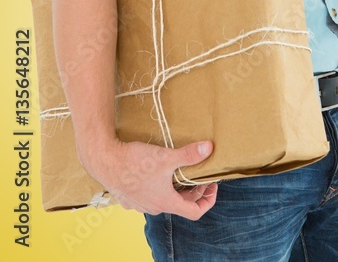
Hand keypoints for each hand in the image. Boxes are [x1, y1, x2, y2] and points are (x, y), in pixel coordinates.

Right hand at [78, 138, 217, 219]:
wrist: (103, 159)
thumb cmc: (134, 161)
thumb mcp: (166, 157)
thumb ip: (189, 155)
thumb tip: (209, 148)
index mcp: (165, 202)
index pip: (195, 212)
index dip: (208, 200)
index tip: (211, 185)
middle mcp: (153, 207)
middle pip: (181, 204)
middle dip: (194, 191)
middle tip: (200, 175)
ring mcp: (139, 204)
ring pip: (164, 200)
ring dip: (176, 189)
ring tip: (180, 172)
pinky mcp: (128, 198)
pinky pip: (149, 197)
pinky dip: (159, 188)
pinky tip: (158, 174)